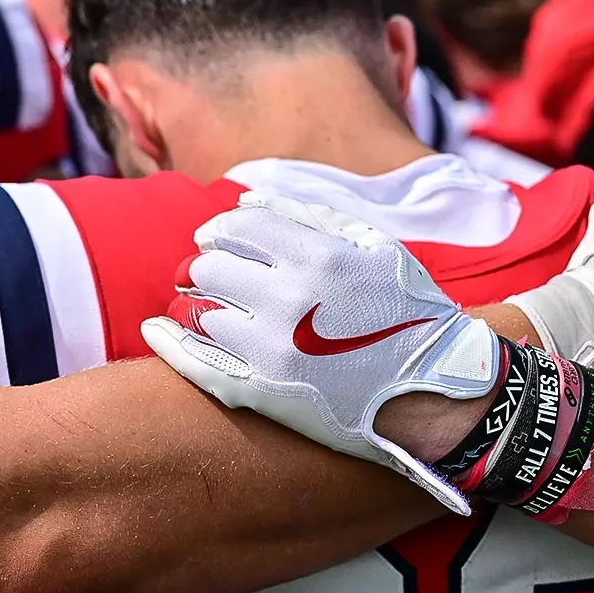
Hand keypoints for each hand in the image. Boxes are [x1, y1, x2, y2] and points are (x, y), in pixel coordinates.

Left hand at [142, 190, 500, 512]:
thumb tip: (251, 199)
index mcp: (317, 256)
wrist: (436, 392)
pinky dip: (168, 342)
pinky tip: (157, 331)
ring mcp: (270, 349)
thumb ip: (313, 216)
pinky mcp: (261, 392)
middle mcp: (288, 299)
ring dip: (197, 303)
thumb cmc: (409, 313)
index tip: (215, 238)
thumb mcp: (377, 247)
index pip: (235, 227)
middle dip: (207, 266)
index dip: (219, 230)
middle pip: (209, 266)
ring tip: (206, 305)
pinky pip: (193, 361)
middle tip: (211, 275)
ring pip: (199, 311)